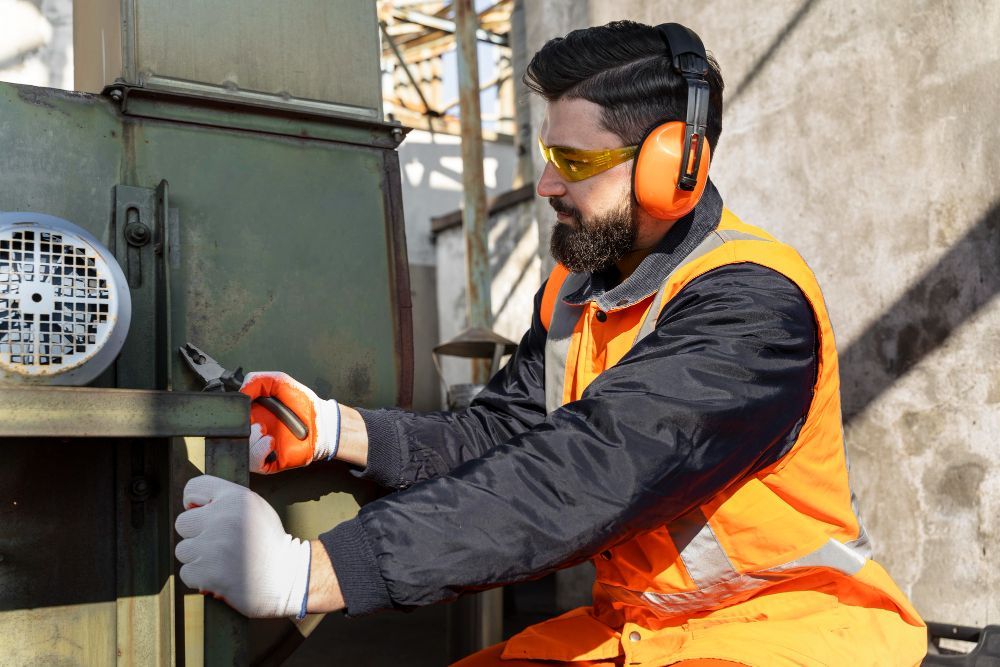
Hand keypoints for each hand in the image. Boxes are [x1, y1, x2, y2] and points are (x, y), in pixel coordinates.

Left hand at [174, 475, 310, 617]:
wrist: (287, 577)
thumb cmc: (267, 543)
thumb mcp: (255, 508)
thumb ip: (226, 500)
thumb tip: (190, 505)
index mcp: (236, 498)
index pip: (193, 487)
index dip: (195, 503)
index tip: (205, 514)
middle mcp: (222, 518)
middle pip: (183, 522)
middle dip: (197, 534)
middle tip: (220, 544)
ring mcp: (212, 546)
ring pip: (183, 549)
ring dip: (198, 558)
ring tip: (224, 560)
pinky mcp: (206, 572)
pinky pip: (187, 572)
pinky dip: (200, 577)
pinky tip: (222, 575)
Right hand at [240, 371, 340, 473]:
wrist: (321, 421)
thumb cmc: (303, 403)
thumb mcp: (279, 381)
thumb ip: (257, 380)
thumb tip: (240, 391)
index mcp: (251, 414)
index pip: (230, 419)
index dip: (230, 415)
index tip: (238, 409)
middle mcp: (253, 432)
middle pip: (231, 436)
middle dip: (237, 429)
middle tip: (252, 421)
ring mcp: (260, 448)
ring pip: (241, 450)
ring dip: (250, 439)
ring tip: (263, 430)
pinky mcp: (270, 462)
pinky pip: (254, 464)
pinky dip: (259, 452)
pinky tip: (270, 441)